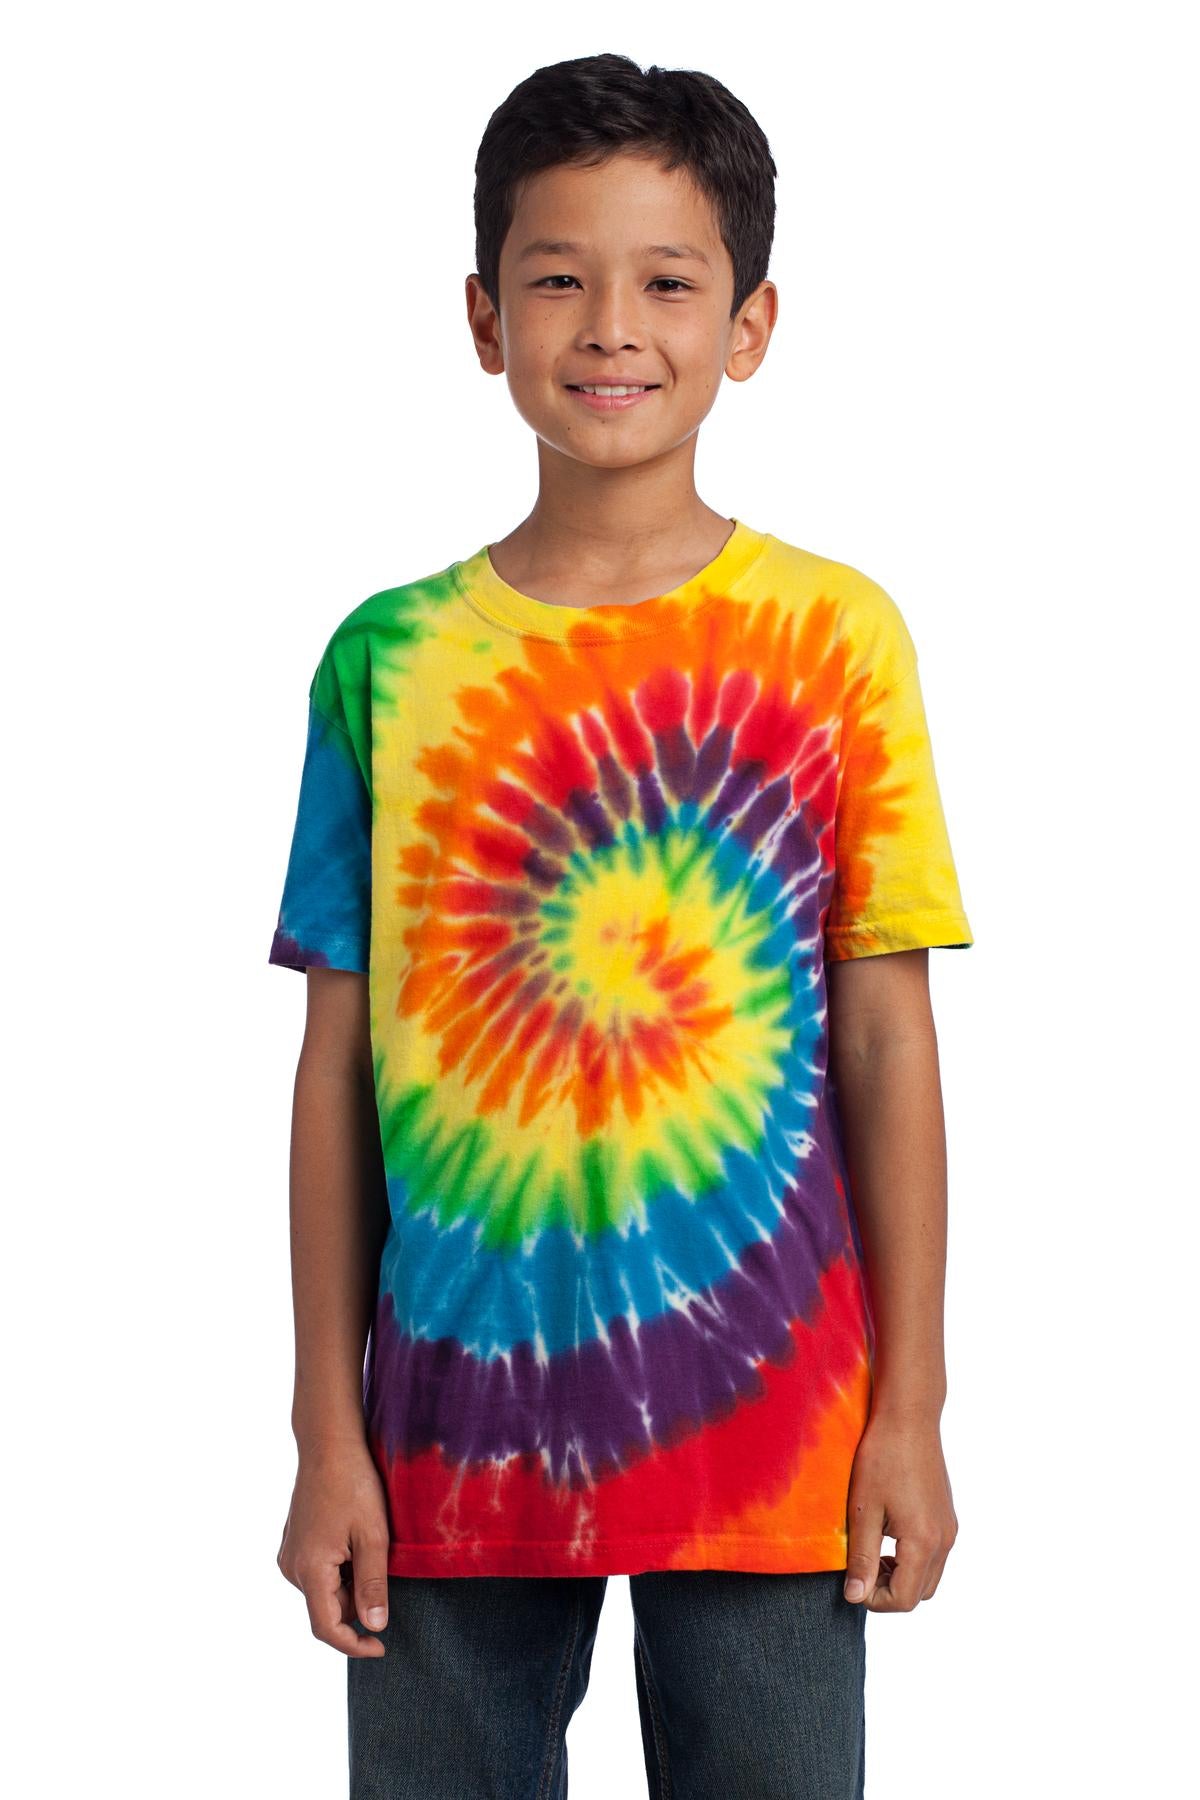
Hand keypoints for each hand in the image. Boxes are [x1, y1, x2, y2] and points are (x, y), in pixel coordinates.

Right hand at [277, 1440, 391, 1656]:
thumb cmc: (353, 1484)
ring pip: (324, 1590)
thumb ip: (372, 1584)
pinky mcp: (293, 1543)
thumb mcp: (372, 1535)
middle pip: (327, 1608)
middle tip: (386, 1571)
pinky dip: (340, 1570)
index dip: (355, 1645)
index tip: (382, 1646)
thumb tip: (374, 1626)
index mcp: (309, 1570)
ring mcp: (289, 1555)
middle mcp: (291, 1568)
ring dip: (349, 1584)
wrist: (328, 1444)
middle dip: (358, 1603)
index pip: (327, 1629)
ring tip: (370, 1547)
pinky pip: (318, 1572)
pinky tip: (355, 1540)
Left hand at [842, 1409, 957, 1611]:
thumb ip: (862, 1558)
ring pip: (929, 1576)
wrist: (909, 1418)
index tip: (853, 1580)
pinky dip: (913, 1559)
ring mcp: (950, 1528)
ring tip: (874, 1550)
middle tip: (862, 1566)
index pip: (903, 1599)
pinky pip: (935, 1555)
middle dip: (889, 1591)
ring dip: (902, 1576)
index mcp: (923, 1542)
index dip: (874, 1600)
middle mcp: (944, 1540)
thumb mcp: (863, 1510)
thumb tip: (855, 1597)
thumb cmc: (882, 1458)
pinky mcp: (948, 1517)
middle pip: (919, 1593)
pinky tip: (889, 1533)